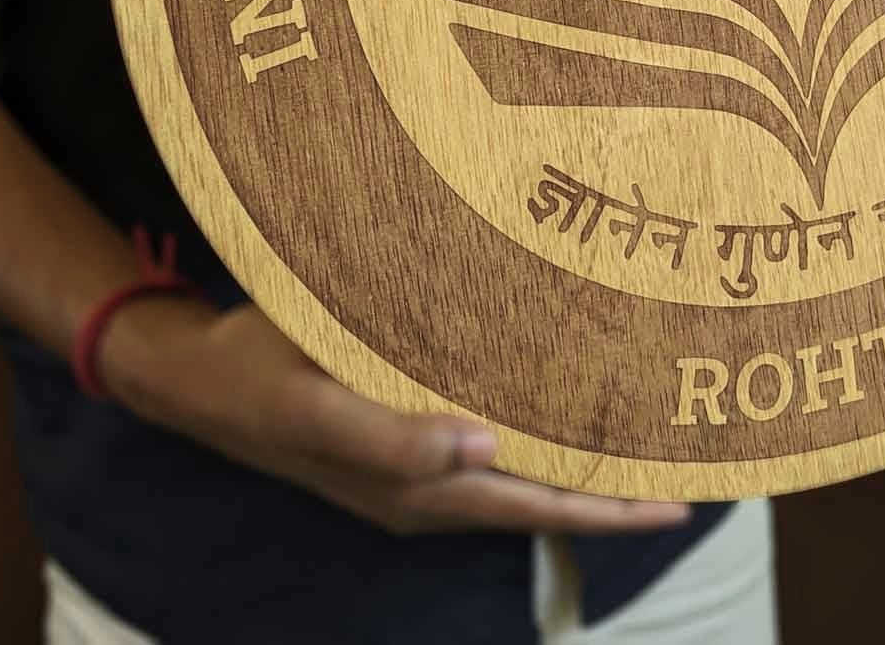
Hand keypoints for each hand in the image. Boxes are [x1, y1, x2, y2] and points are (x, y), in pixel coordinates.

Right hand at [101, 297, 691, 535]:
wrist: (198, 376)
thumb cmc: (261, 381)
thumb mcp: (316, 407)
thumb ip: (394, 438)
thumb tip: (487, 451)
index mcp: (415, 490)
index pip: (535, 507)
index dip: (607, 508)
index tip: (677, 499)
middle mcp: (425, 488)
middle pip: (539, 499)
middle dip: (611, 495)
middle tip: (685, 476)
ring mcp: (413, 466)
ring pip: (517, 477)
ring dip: (579, 469)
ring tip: (640, 450)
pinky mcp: (401, 435)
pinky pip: (487, 447)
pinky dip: (536, 440)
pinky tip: (556, 415)